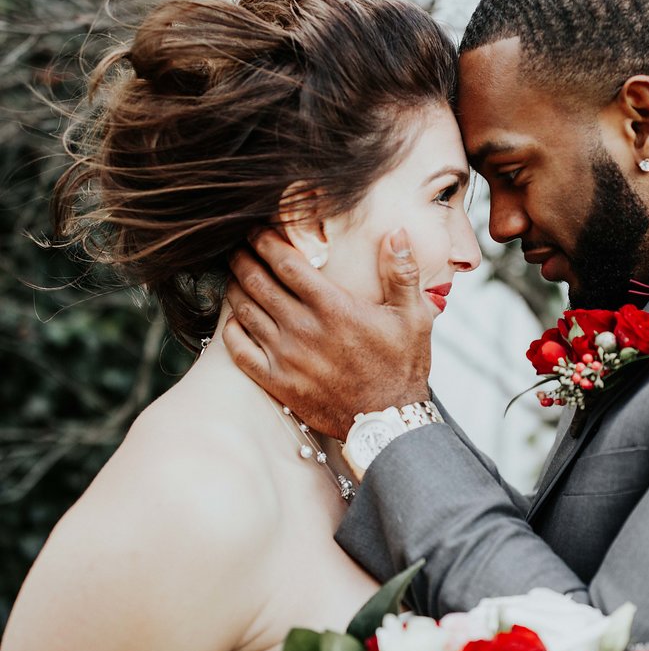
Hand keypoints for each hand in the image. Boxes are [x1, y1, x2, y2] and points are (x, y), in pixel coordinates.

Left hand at [224, 228, 432, 437]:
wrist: (390, 420)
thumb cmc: (403, 366)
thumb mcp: (414, 316)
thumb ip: (402, 271)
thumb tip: (396, 232)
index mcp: (333, 307)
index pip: (286, 263)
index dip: (266, 241)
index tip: (258, 231)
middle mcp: (304, 328)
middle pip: (257, 282)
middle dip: (243, 259)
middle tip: (238, 249)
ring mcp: (287, 357)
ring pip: (245, 312)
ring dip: (235, 289)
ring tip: (235, 277)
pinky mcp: (278, 382)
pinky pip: (240, 351)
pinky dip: (232, 331)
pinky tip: (235, 320)